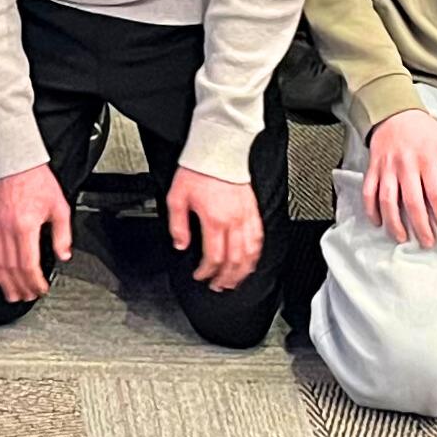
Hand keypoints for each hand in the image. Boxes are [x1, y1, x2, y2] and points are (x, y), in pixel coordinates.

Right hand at [0, 161, 76, 305]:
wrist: (17, 163)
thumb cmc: (37, 181)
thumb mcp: (59, 207)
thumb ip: (62, 234)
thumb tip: (64, 254)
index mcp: (26, 227)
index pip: (28, 264)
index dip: (35, 281)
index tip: (41, 288)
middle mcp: (8, 229)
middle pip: (12, 268)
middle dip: (21, 286)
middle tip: (28, 297)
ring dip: (5, 282)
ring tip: (12, 294)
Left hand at [161, 164, 264, 291]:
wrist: (219, 151)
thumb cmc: (198, 170)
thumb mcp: (176, 197)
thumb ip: (178, 225)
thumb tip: (180, 245)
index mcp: (214, 220)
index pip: (213, 257)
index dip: (206, 272)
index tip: (200, 276)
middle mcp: (233, 221)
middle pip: (234, 261)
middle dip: (226, 278)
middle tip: (218, 286)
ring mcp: (246, 217)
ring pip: (250, 253)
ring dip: (243, 272)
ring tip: (235, 281)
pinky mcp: (254, 211)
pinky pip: (259, 238)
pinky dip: (256, 255)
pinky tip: (252, 261)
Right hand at [358, 108, 436, 247]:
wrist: (395, 112)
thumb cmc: (426, 132)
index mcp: (427, 160)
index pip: (435, 194)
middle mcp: (406, 165)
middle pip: (412, 202)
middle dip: (420, 226)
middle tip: (427, 242)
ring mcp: (387, 167)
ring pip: (388, 200)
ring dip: (394, 222)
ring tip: (402, 238)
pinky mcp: (373, 167)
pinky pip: (369, 191)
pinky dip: (371, 209)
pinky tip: (378, 222)